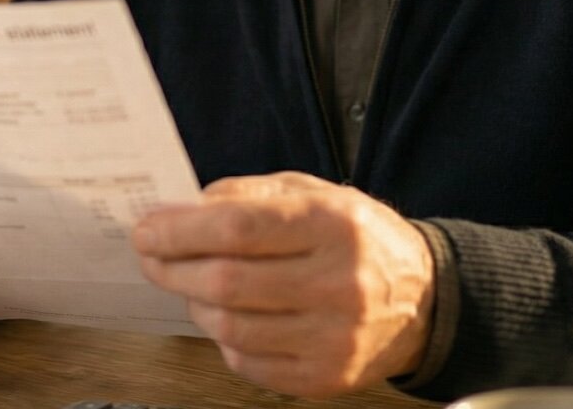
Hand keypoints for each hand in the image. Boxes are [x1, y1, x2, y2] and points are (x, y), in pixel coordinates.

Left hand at [132, 172, 434, 398]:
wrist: (425, 300)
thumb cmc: (358, 240)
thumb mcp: (315, 194)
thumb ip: (250, 196)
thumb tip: (182, 209)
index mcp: (334, 225)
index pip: (239, 227)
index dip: (181, 230)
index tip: (147, 230)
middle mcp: (339, 283)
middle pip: (227, 282)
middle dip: (173, 268)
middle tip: (151, 257)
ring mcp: (335, 337)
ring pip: (231, 327)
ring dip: (194, 304)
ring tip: (191, 285)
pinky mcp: (326, 377)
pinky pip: (248, 363)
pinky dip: (223, 340)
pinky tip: (227, 317)